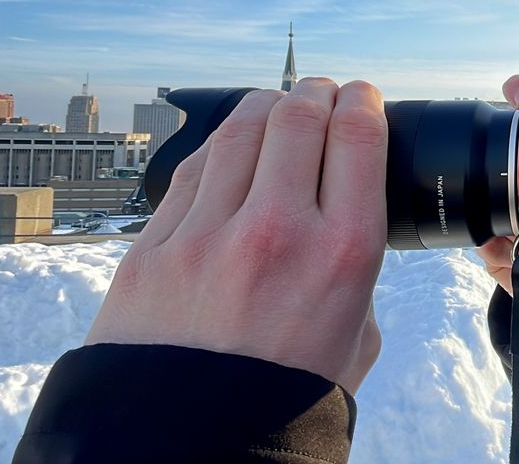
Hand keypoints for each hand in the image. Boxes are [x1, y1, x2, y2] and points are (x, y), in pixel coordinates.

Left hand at [86, 78, 387, 394]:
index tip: (362, 97)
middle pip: (299, 115)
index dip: (363, 99)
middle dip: (316, 90)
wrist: (194, 445)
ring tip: (276, 109)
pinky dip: (220, 148)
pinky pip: (192, 170)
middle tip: (321, 92)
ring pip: (240, 129)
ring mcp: (209, 235)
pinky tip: (231, 151)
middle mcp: (280, 232)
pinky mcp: (155, 247)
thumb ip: (358, 275)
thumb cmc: (285, 396)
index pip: (358, 135)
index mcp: (344, 254)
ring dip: (266, 106)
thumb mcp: (358, 335)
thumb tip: (343, 226)